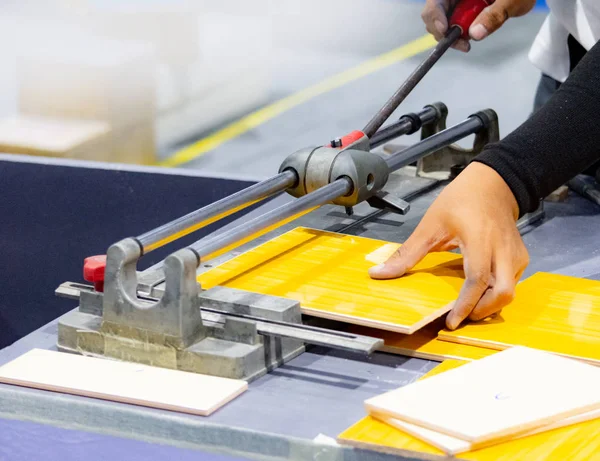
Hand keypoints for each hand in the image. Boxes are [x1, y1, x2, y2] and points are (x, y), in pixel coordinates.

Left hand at [368, 162, 528, 329]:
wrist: (492, 185)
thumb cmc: (460, 201)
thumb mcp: (430, 225)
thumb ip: (407, 253)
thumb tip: (378, 274)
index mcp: (480, 240)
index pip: (477, 280)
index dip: (465, 305)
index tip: (451, 321)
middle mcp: (503, 250)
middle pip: (503, 294)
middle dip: (482, 310)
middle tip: (460, 317)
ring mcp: (516, 255)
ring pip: (509, 292)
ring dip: (489, 305)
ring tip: (467, 307)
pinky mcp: (521, 258)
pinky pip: (511, 284)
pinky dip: (495, 294)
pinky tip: (477, 293)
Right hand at [421, 0, 536, 51]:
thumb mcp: (513, 0)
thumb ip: (495, 15)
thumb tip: (475, 34)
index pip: (435, 1)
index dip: (434, 15)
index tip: (445, 30)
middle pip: (433, 12)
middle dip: (442, 31)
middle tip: (462, 44)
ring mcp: (456, 2)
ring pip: (441, 20)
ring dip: (451, 34)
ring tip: (467, 43)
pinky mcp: (461, 10)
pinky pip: (451, 24)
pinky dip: (457, 34)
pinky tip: (470, 37)